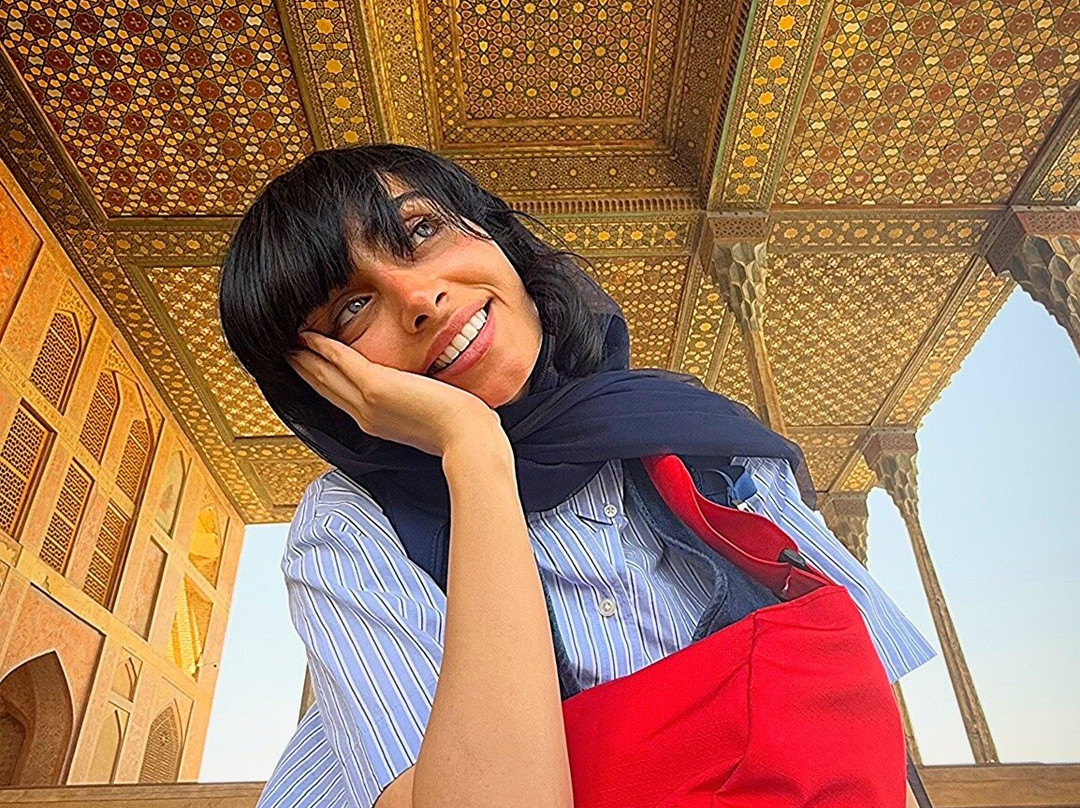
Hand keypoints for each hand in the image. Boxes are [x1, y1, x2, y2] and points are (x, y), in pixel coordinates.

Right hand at [288, 332, 504, 457]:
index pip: (341, 399)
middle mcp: (366, 415)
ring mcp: (368, 402)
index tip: (307, 369)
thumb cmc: (459, 431)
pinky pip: (341, 361)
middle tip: (286, 352)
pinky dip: (322, 347)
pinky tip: (309, 336)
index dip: (320, 383)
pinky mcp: (376, 386)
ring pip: (325, 376)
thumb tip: (422, 396)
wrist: (467, 439)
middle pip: (325, 388)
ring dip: (304, 357)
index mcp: (377, 423)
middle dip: (304, 369)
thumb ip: (415, 407)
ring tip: (289, 343)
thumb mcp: (429, 420)